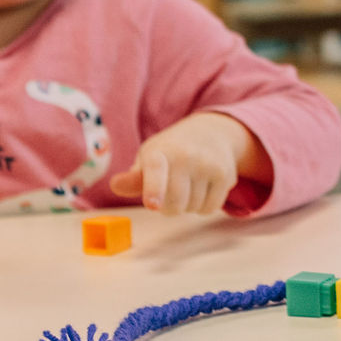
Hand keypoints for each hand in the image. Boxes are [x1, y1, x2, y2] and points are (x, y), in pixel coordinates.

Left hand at [108, 112, 254, 214]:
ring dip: (188, 205)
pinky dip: (203, 206)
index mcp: (159, 151)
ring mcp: (207, 165)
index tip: (152, 204)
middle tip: (169, 193)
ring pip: (192, 208)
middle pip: (174, 203)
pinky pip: (210, 208)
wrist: (212, 132)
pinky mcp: (225, 175)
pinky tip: (203, 188)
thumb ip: (134, 178)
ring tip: (189, 185)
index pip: (155, 170)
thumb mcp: (149, 158)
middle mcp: (185, 156)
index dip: (154, 188)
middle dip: (169, 207)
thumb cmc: (172, 150)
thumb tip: (115, 185)